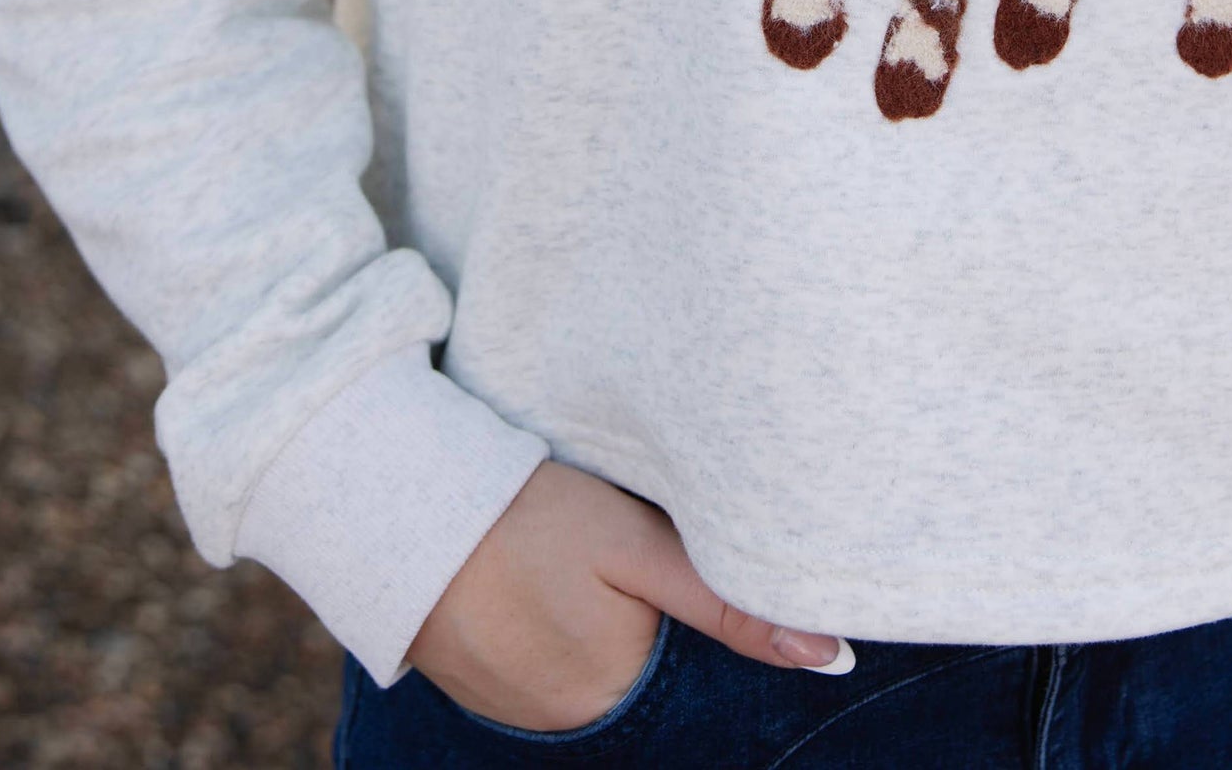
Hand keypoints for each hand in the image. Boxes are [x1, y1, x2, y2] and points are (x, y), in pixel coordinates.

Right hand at [406, 461, 851, 732]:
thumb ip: (728, 604)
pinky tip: (546, 589)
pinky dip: (557, 639)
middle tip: (629, 571)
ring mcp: (515, 714)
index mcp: (613, 697)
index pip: (693, 688)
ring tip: (582, 573)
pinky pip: (543, 676)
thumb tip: (830, 657)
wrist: (401, 506)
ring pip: (594, 680)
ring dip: (604, 639)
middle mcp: (566, 726)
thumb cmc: (529, 517)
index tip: (686, 590)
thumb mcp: (635, 545)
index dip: (704, 640)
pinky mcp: (478, 689)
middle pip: (643, 685)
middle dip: (653, 639)